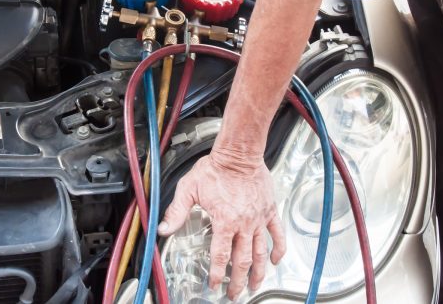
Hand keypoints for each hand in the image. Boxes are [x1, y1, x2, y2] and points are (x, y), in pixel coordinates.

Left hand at [157, 153, 285, 300]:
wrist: (238, 153)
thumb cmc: (215, 168)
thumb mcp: (189, 189)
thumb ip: (177, 211)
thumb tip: (163, 228)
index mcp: (224, 220)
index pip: (220, 256)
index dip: (217, 274)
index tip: (214, 284)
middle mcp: (243, 223)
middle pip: (242, 261)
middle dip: (238, 281)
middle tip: (235, 293)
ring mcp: (258, 218)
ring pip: (260, 253)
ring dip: (258, 272)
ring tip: (255, 285)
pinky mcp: (269, 211)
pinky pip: (277, 234)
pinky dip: (278, 249)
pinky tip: (276, 260)